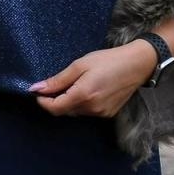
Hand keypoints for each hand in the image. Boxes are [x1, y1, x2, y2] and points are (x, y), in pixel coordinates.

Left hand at [31, 41, 156, 117]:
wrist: (137, 64)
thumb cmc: (108, 60)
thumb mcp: (79, 65)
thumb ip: (57, 80)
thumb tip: (36, 89)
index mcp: (83, 95)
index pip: (54, 108)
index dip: (42, 101)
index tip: (38, 91)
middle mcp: (92, 108)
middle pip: (63, 111)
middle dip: (55, 100)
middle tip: (55, 84)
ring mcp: (101, 113)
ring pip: (75, 112)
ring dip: (68, 102)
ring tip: (75, 84)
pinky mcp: (108, 113)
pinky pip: (87, 112)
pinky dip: (81, 104)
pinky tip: (86, 90)